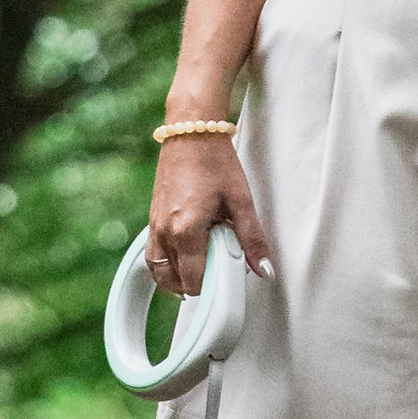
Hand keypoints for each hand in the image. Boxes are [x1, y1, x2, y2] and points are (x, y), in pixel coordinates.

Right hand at [146, 130, 275, 296]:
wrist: (191, 132)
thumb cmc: (215, 162)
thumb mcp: (241, 201)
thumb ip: (252, 240)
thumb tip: (265, 271)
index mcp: (186, 230)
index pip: (194, 281)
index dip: (214, 285)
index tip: (229, 274)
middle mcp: (164, 232)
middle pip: (175, 282)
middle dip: (198, 282)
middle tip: (219, 265)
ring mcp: (154, 227)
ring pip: (159, 274)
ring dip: (179, 278)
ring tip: (202, 267)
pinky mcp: (151, 220)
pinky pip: (152, 258)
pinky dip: (167, 266)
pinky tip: (185, 258)